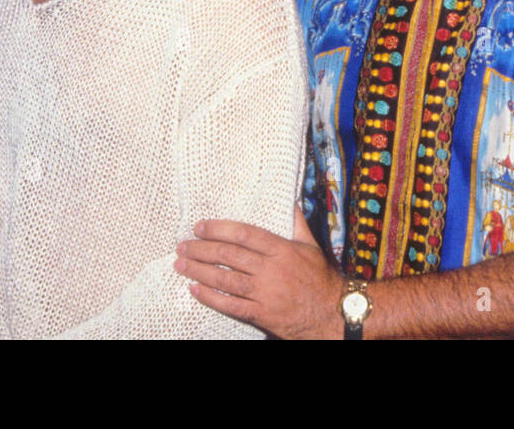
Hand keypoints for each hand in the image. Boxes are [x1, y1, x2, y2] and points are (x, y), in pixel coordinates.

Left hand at [176, 205, 343, 338]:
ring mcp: (264, 293)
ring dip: (199, 271)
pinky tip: (194, 290)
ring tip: (181, 264)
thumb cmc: (321, 278)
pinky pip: (230, 305)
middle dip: (201, 249)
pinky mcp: (261, 314)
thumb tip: (290, 200)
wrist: (332, 313)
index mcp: (281, 249)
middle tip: (183, 245)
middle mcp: (270, 269)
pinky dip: (210, 297)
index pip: (244, 234)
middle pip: (229, 256)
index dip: (219, 229)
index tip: (200, 227)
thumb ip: (297, 223)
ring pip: (225, 279)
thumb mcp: (311, 246)